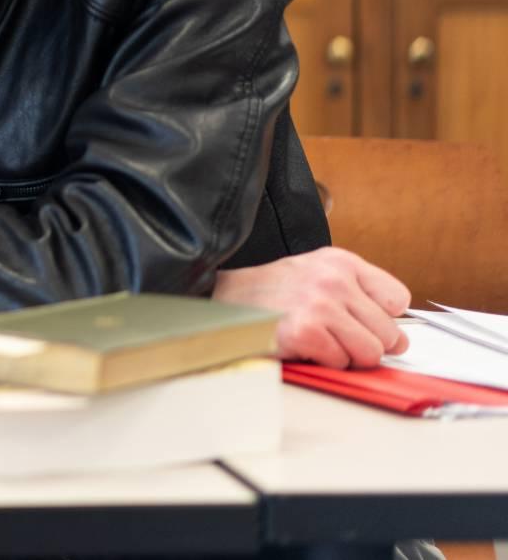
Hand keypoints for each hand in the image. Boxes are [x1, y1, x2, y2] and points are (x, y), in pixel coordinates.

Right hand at [211, 247, 409, 368]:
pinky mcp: (305, 332)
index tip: (361, 321)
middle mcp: (333, 279)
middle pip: (389, 333)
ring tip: (320, 341)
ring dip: (346, 355)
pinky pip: (340, 362)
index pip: (397, 299)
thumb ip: (360, 295)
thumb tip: (400, 339)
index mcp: (341, 262)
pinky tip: (302, 345)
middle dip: (366, 343)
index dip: (382, 318)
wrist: (224, 300)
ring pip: (370, 353)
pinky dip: (323, 361)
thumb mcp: (318, 274)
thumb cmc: (273, 293)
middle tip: (335, 336)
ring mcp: (320, 305)